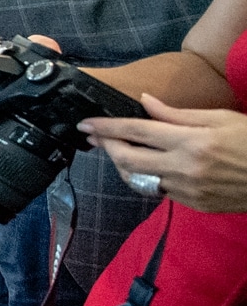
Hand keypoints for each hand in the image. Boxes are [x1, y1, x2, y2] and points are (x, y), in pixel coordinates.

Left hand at [84, 95, 246, 213]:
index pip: (137, 131)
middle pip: (127, 158)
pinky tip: (146, 166)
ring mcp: (187, 190)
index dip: (107, 127)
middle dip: (106, 146)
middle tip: (95, 137)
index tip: (86, 124)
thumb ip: (177, 114)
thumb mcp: (219, 118)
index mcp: (192, 141)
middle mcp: (185, 167)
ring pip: (137, 179)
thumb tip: (145, 101)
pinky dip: (146, 177)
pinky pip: (157, 190)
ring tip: (118, 150)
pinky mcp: (192, 204)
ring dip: (122, 164)